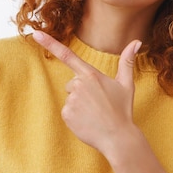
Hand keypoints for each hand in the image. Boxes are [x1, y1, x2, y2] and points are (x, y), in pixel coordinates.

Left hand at [32, 31, 141, 157]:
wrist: (118, 138)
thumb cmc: (122, 110)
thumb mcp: (126, 84)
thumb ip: (127, 61)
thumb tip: (137, 41)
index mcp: (91, 74)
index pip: (67, 55)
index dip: (49, 43)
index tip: (35, 34)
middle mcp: (78, 84)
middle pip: (72, 83)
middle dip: (82, 91)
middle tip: (98, 103)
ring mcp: (71, 100)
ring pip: (70, 97)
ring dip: (79, 104)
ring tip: (94, 114)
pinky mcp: (66, 114)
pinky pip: (66, 111)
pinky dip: (75, 116)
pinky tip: (87, 121)